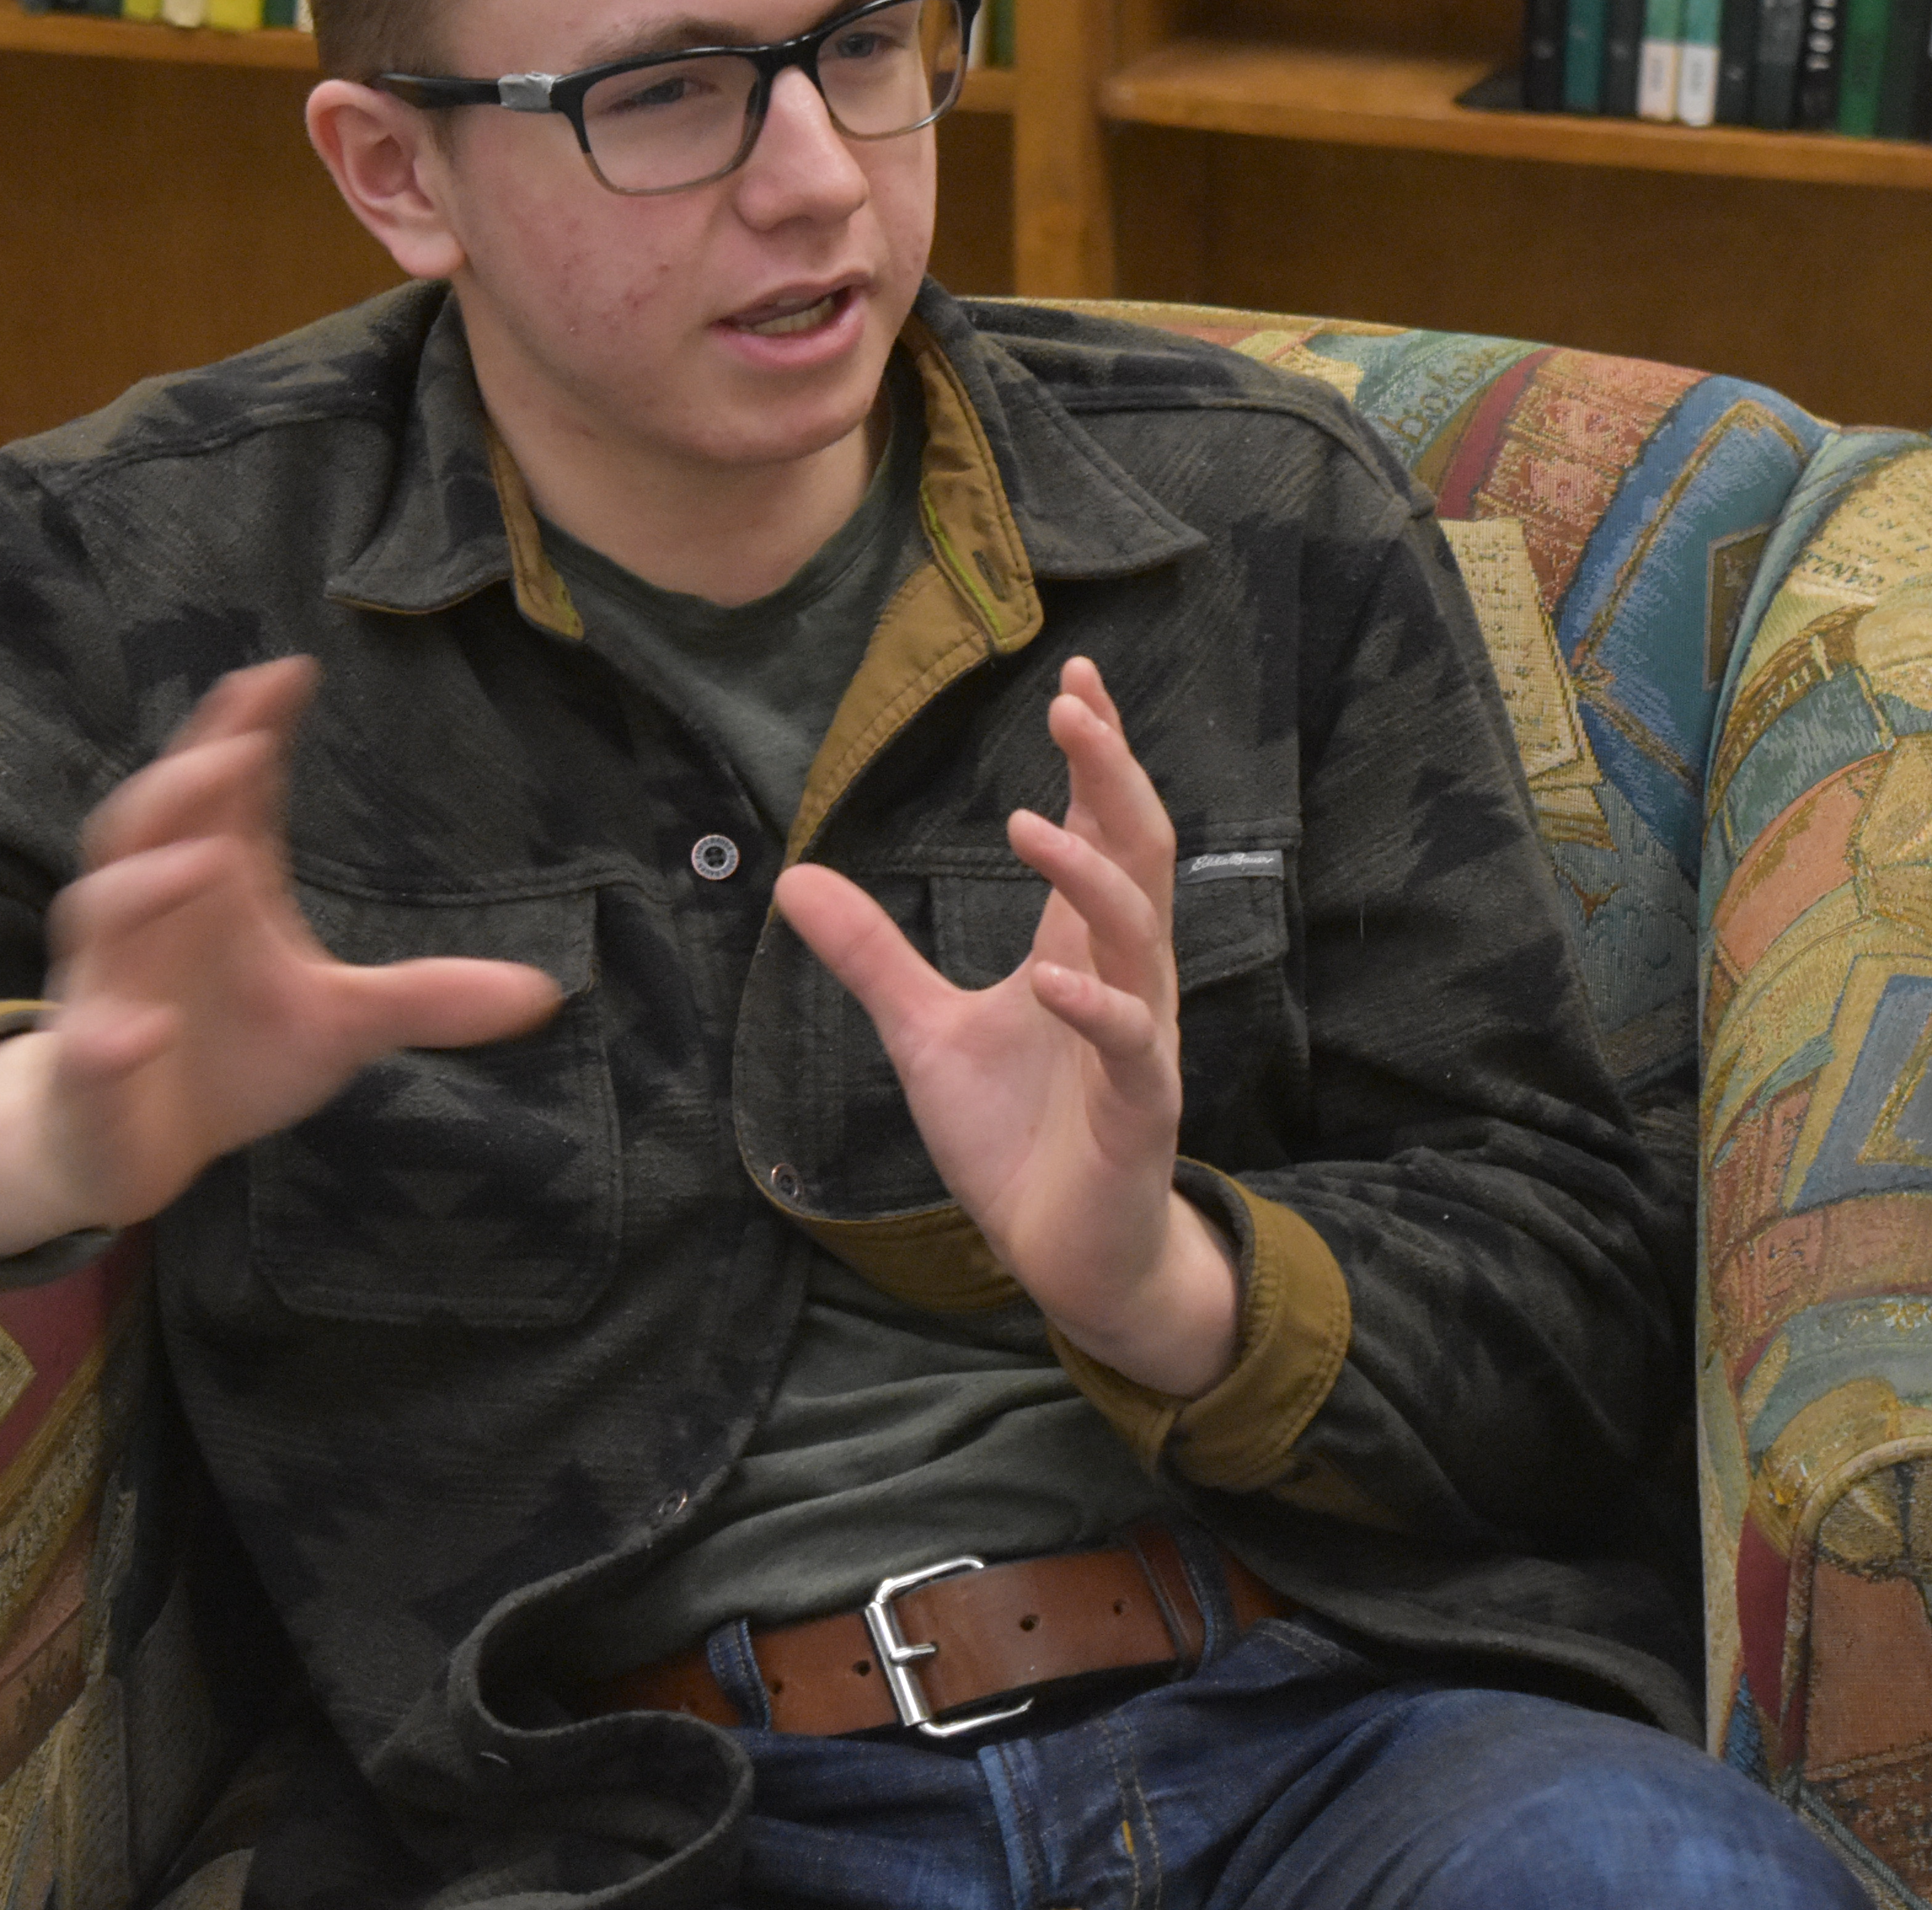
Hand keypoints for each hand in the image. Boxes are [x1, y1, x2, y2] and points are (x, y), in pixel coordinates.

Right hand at [0, 657, 565, 1257]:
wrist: (127, 1143)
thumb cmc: (228, 1055)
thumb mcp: (339, 1025)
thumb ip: (426, 997)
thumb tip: (543, 992)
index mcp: (214, 888)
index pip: (228, 791)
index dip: (249, 728)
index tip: (294, 670)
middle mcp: (151, 918)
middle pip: (151, 823)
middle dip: (190, 779)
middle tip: (244, 740)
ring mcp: (111, 986)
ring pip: (105, 914)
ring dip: (148, 885)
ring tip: (209, 860)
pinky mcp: (88, 1068)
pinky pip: (90, 1045)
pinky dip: (111, 1037)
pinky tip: (141, 1032)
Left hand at [772, 657, 1238, 1396]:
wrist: (1068, 1253)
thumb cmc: (1016, 1137)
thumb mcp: (923, 1033)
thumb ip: (872, 957)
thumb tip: (792, 876)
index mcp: (1083, 948)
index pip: (1103, 828)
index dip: (1097, 756)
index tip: (1078, 678)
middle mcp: (1125, 976)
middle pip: (1139, 853)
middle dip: (1112, 777)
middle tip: (1074, 707)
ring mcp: (1139, 1041)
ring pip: (1138, 934)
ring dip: (1087, 874)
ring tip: (1024, 823)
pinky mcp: (1139, 1110)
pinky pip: (1128, 1045)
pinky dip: (1093, 1007)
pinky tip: (1049, 980)